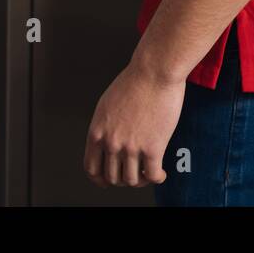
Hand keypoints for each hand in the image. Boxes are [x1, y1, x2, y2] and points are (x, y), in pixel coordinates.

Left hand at [82, 60, 185, 188]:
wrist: (155, 71)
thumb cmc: (135, 81)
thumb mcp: (107, 104)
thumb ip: (105, 126)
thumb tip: (109, 141)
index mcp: (97, 132)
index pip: (92, 168)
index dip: (100, 179)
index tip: (107, 181)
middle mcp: (111, 142)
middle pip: (112, 177)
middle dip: (123, 179)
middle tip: (133, 173)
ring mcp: (131, 147)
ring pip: (131, 180)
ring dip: (140, 180)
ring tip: (147, 173)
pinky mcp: (153, 147)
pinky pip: (153, 175)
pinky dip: (157, 178)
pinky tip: (161, 173)